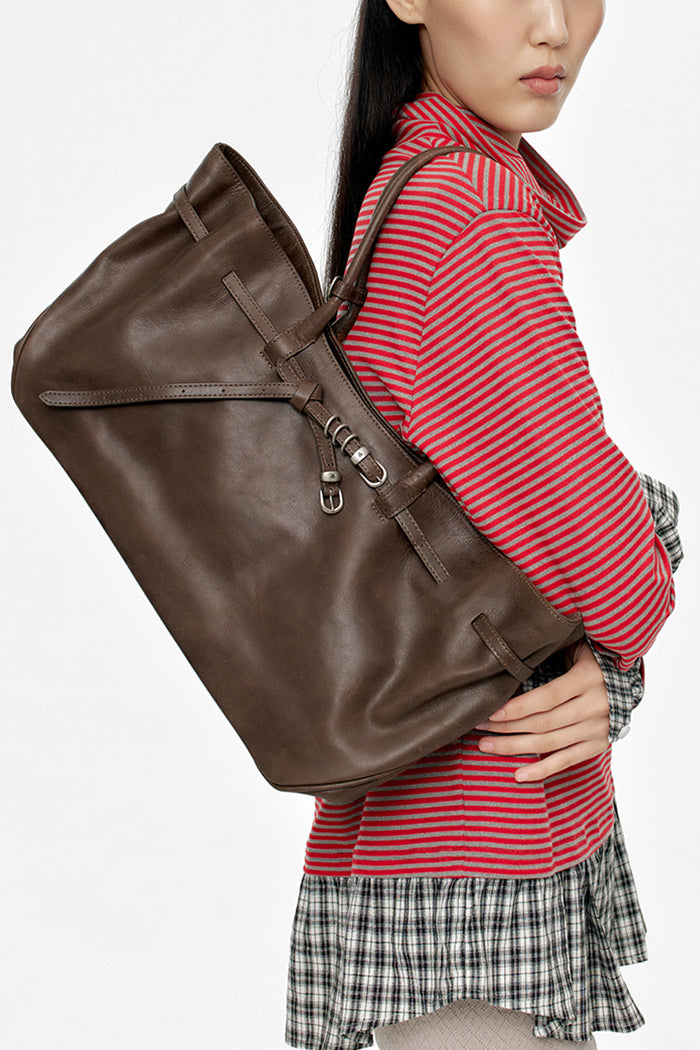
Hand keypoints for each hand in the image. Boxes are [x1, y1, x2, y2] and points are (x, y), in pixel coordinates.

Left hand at [473, 638, 610, 781]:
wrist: (624, 678)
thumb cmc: (588, 657)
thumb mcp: (575, 646)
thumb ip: (549, 652)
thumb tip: (511, 656)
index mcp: (588, 678)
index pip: (548, 698)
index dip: (518, 707)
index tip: (491, 712)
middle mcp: (596, 706)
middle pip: (544, 723)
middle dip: (507, 727)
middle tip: (478, 728)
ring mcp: (598, 728)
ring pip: (550, 743)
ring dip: (515, 747)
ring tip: (486, 745)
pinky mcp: (598, 745)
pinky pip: (566, 761)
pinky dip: (542, 770)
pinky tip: (518, 775)